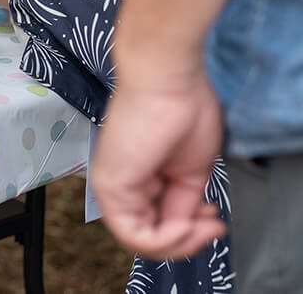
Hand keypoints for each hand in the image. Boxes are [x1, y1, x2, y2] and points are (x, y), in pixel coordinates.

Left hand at [92, 57, 225, 260]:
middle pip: (149, 235)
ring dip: (179, 243)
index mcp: (141, 177)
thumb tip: (185, 224)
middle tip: (212, 226)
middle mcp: (121, 183)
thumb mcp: (191, 169)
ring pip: (139, 241)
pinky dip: (165, 240)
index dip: (190, 232)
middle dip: (187, 240)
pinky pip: (133, 234)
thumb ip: (184, 202)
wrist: (168, 81)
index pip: (158, 223)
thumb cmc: (182, 109)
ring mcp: (112, 185)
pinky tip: (185, 225)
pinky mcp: (111, 185)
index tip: (214, 219)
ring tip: (201, 226)